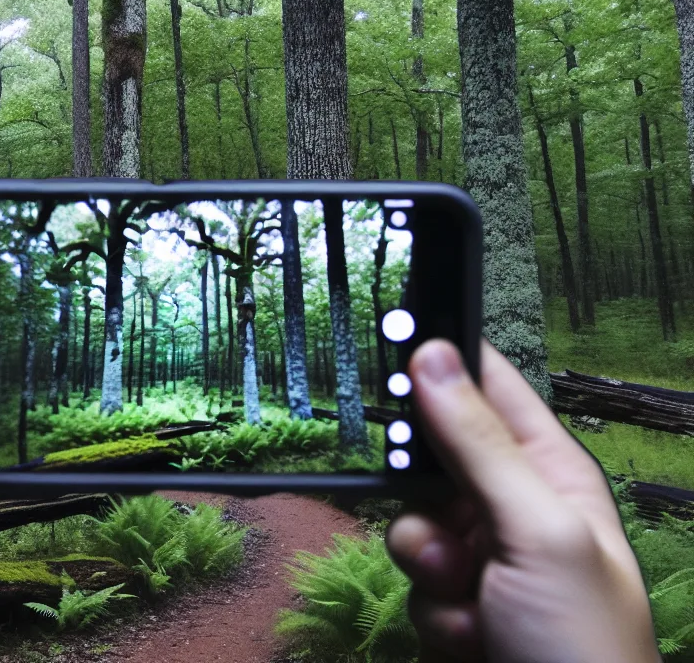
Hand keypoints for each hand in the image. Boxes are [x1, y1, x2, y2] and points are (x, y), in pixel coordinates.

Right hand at [386, 338, 659, 662]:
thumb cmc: (581, 647)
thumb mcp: (536, 531)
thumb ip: (480, 444)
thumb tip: (433, 355)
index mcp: (550, 470)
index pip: (490, 387)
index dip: (444, 362)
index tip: (395, 343)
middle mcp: (512, 506)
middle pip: (435, 453)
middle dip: (421, 484)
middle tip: (433, 502)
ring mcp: (482, 556)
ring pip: (413, 518)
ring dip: (427, 557)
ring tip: (466, 589)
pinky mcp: (455, 601)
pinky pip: (412, 575)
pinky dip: (432, 606)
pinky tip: (471, 632)